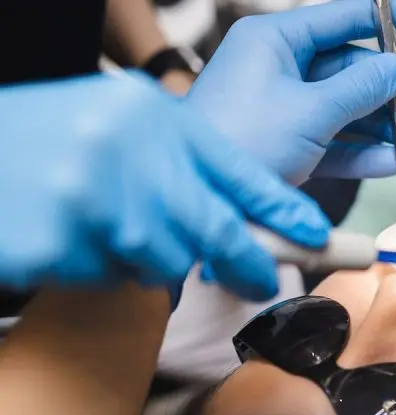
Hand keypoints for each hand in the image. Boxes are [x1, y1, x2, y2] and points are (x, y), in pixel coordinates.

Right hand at [0, 72, 330, 299]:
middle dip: (248, 262)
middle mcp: (127, 153)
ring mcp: (90, 200)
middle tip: (263, 281)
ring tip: (109, 223)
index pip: (240, 170)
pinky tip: (73, 233)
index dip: (284, 209)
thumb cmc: (42, 136)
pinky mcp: (57, 244)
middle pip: (217, 229)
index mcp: (150, 116)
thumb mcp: (118, 120)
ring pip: (165, 260)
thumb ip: (178, 156)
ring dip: (151, 257)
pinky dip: (102, 265)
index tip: (317, 235)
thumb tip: (239, 211)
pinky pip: (111, 276)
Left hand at [185, 0, 395, 185]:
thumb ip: (361, 87)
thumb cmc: (245, 140)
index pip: (336, 18)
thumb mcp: (312, 110)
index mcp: (273, 42)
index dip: (380, 17)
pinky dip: (361, 152)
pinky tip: (391, 162)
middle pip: (346, 68)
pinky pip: (331, 141)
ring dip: (382, 125)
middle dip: (387, 88)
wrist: (206, 199)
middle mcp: (276, 69)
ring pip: (343, 108)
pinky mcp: (284, 146)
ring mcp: (281, 109)